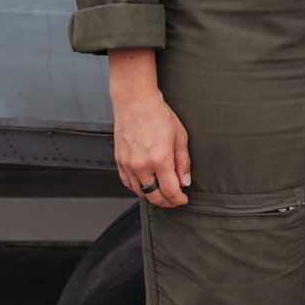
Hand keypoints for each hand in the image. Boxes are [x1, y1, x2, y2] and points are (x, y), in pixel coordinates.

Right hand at [113, 84, 191, 207]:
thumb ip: (183, 162)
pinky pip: (128, 183)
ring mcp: (128, 164)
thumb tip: (185, 181)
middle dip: (167, 202)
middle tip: (174, 200)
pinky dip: (138, 188)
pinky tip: (146, 185)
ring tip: (161, 192)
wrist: (136, 102)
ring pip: (140, 192)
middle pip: (154, 196)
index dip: (178, 199)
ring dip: (152, 196)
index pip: (170, 191)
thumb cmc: (158, 115)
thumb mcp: (180, 136)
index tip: (183, 199)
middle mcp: (142, 165)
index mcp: (160, 159)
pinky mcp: (119, 161)